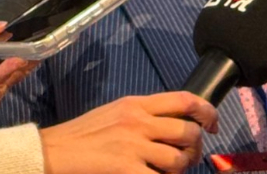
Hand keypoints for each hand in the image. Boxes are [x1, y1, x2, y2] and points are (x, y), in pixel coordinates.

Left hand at [0, 18, 36, 132]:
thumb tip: (1, 25)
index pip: (4, 49)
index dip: (17, 42)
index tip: (30, 33)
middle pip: (11, 65)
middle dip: (24, 56)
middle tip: (35, 47)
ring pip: (7, 80)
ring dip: (15, 68)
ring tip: (21, 57)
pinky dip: (3, 81)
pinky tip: (7, 69)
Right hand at [40, 92, 218, 173]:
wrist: (53, 151)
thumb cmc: (81, 135)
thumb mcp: (114, 113)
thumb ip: (142, 115)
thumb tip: (172, 124)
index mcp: (136, 104)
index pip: (184, 99)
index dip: (207, 111)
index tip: (213, 123)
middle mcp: (138, 122)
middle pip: (188, 132)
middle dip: (195, 148)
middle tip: (189, 157)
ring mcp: (133, 147)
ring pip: (178, 159)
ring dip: (180, 169)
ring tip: (170, 172)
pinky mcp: (127, 170)